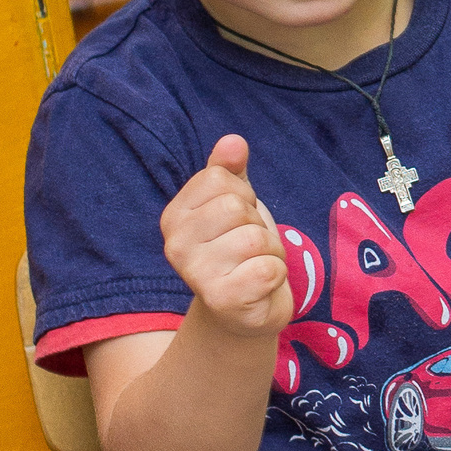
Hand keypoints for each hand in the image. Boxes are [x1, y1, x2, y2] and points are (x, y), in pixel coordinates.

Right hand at [160, 136, 292, 337]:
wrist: (244, 309)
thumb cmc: (238, 249)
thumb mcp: (234, 203)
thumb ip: (229, 171)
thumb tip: (232, 141)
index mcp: (174, 217)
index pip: (221, 178)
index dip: (243, 194)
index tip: (238, 219)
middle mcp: (176, 246)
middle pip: (238, 207)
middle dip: (258, 224)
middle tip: (250, 247)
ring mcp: (196, 276)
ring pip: (256, 238)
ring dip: (270, 251)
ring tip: (255, 265)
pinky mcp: (224, 301)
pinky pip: (269, 269)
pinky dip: (276, 274)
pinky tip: (260, 285)